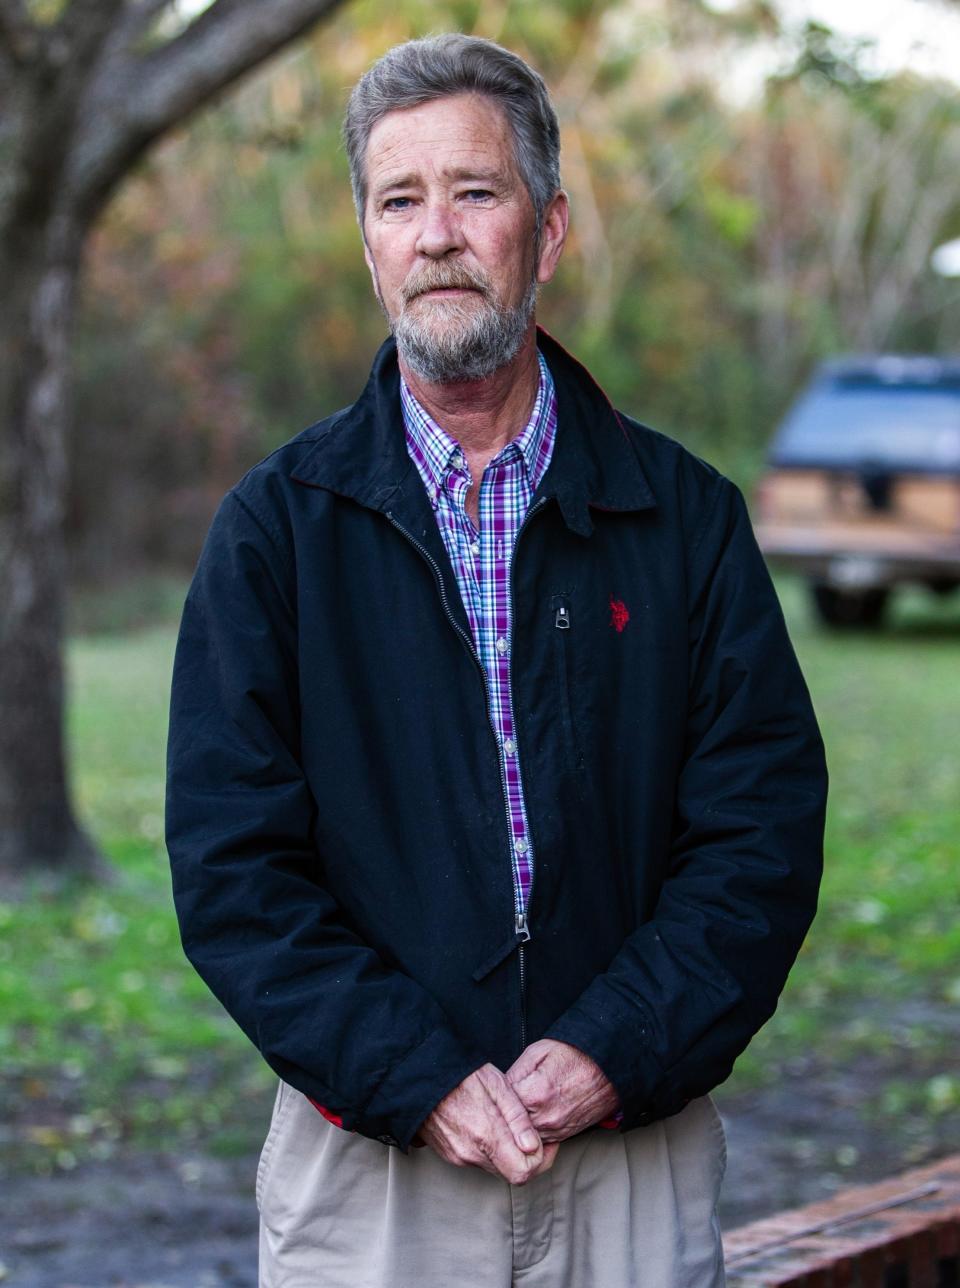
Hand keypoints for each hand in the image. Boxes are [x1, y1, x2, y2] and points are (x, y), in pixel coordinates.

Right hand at [417, 1063, 558, 1184]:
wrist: (419, 1077)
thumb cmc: (460, 1074)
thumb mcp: (497, 1085)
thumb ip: (517, 1118)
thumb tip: (533, 1147)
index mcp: (486, 1136)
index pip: (522, 1172)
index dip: (540, 1160)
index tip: (544, 1143)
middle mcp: (470, 1153)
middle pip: (510, 1171)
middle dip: (524, 1156)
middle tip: (529, 1132)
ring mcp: (457, 1156)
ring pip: (494, 1165)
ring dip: (505, 1151)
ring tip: (504, 1122)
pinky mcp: (449, 1154)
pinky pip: (477, 1159)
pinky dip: (487, 1148)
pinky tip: (486, 1125)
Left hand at [506, 1039, 618, 1142]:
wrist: (608, 1068)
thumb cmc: (574, 1055)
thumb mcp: (538, 1052)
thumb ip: (515, 1072)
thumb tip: (499, 1088)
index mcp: (535, 1094)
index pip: (501, 1106)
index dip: (495, 1098)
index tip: (492, 1093)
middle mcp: (545, 1118)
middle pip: (510, 1126)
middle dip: (504, 1115)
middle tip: (498, 1105)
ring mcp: (556, 1130)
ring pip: (523, 1138)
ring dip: (517, 1127)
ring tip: (516, 1110)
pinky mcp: (564, 1136)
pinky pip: (540, 1141)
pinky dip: (532, 1133)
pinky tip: (530, 1118)